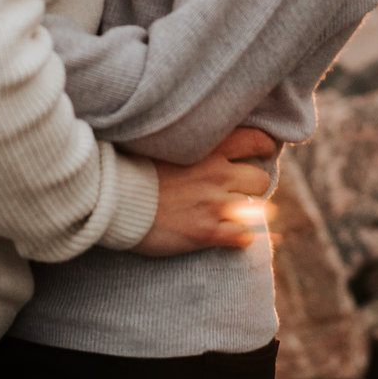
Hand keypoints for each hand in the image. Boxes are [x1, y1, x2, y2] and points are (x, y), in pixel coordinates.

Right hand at [133, 127, 278, 256]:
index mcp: (208, 148)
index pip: (255, 140)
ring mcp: (214, 204)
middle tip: (233, 193)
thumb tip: (206, 147)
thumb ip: (191, 145)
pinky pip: (244, 237)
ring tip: (223, 214)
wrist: (114, 201)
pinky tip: (225, 236)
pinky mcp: (208, 232)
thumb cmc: (133, 171)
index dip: (263, 147)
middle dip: (250, 187)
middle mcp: (217, 174)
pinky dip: (239, 238)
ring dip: (243, 213)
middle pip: (261, 179)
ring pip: (256, 209)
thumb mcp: (165, 146)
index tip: (260, 153)